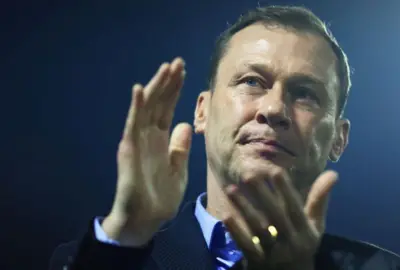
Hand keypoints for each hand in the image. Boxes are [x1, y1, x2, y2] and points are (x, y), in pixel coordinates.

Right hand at [102, 57, 191, 245]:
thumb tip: (184, 124)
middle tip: (178, 62)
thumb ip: (180, 147)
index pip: (168, 108)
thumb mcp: (178, 168)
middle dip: (167, 82)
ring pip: (146, 108)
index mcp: (160, 139)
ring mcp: (137, 141)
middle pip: (158, 103)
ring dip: (155, 87)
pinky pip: (132, 125)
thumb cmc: (161, 196)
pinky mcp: (129, 150)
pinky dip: (136, 107)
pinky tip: (140, 90)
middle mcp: (148, 136)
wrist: (146, 219)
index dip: (175, 90)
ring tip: (166, 68)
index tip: (185, 72)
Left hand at [224, 170, 337, 269]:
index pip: (295, 208)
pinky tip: (226, 215)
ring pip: (257, 229)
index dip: (286, 190)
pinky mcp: (257, 262)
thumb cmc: (303, 244)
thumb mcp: (316, 226)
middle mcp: (291, 242)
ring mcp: (273, 253)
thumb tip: (333, 173)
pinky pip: (246, 245)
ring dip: (244, 208)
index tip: (275, 170)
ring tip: (230, 189)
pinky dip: (236, 230)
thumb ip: (319, 200)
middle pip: (275, 216)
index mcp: (306, 232)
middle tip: (248, 174)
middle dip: (262, 194)